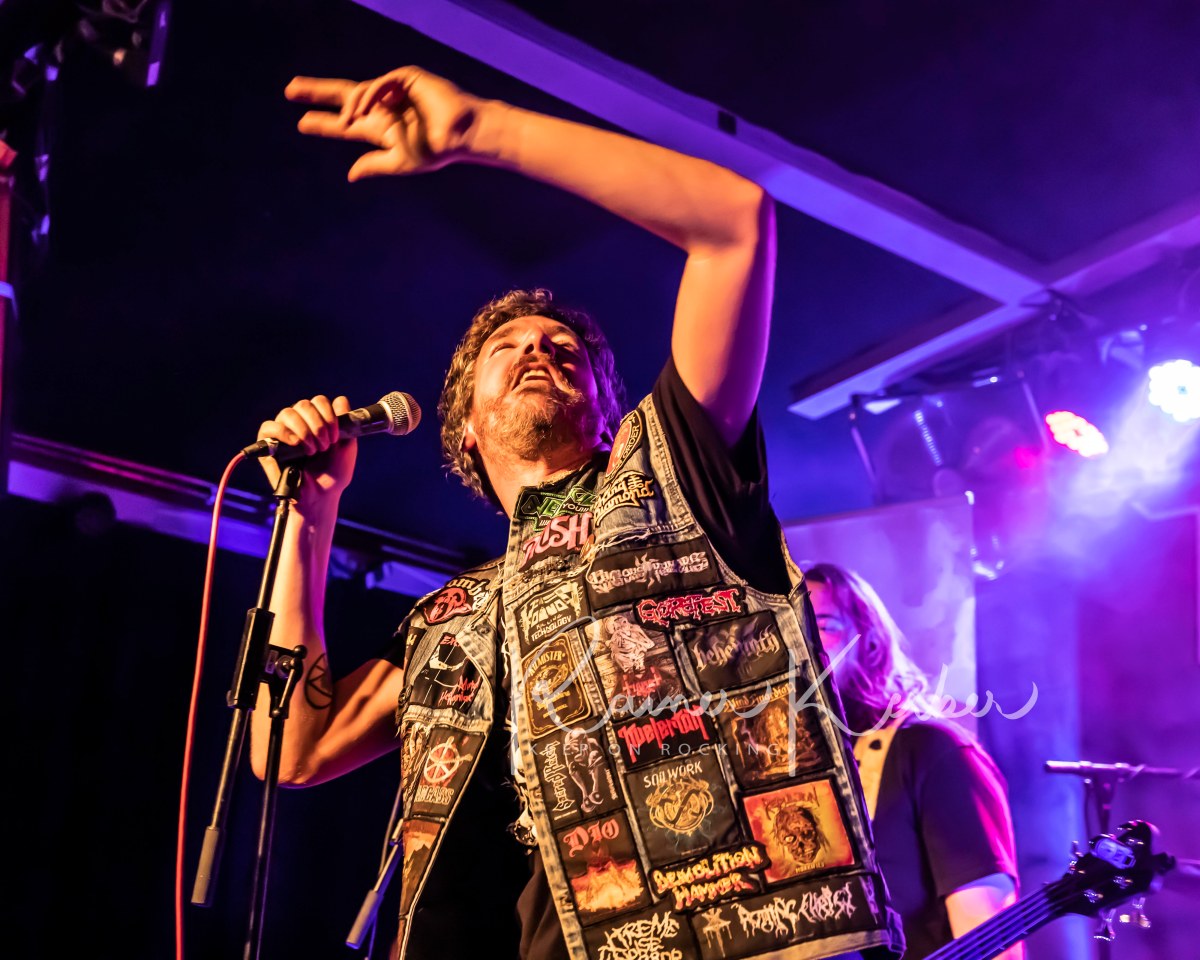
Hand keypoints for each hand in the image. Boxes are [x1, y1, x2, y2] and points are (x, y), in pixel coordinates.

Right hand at [255, 395, 356, 503]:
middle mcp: (299, 423)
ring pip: (287, 413)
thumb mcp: (347, 446)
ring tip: (311, 451)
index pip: (319, 401)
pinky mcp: (268, 445)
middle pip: (303, 404)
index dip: (328, 415)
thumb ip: (346, 422)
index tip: (335, 436)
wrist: (320, 496)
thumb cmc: (333, 474)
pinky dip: (283, 432)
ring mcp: (283, 432)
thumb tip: (341, 399)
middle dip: (318, 424)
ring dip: (303, 430)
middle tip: (324, 446)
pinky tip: (295, 443)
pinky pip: (268, 426)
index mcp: (317, 421)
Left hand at [285, 66, 481, 180]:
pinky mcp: (404, 79)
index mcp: (381, 129)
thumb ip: (374, 165)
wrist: (460, 135)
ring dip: (346, 107)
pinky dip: (367, 96)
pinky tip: (361, 111)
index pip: (346, 125)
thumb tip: (350, 175)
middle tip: (290, 90)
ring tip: (343, 122)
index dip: (324, 123)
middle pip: (343, 97)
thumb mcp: (399, 162)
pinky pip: (378, 85)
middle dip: (317, 93)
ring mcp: (392, 92)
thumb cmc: (436, 151)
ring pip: (357, 93)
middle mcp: (383, 109)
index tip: (302, 122)